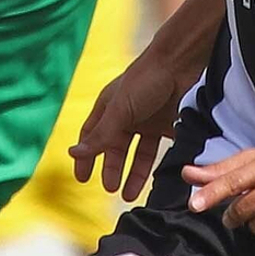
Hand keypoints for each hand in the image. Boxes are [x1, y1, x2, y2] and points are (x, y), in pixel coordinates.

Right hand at [71, 44, 186, 201]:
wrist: (181, 61)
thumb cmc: (146, 79)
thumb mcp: (120, 111)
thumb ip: (100, 136)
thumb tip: (73, 154)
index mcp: (109, 108)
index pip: (92, 136)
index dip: (86, 156)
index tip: (82, 178)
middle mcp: (127, 115)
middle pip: (116, 148)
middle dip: (112, 169)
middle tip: (110, 189)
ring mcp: (148, 120)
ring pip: (139, 153)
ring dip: (133, 173)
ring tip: (130, 194)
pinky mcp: (168, 123)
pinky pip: (161, 149)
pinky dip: (158, 164)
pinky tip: (156, 179)